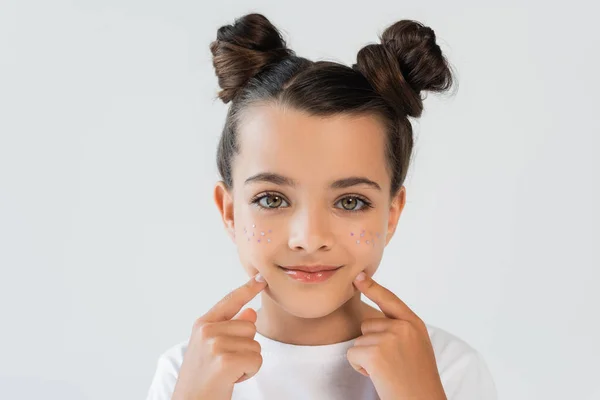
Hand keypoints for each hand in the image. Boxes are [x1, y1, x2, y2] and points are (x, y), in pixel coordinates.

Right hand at [171, 274, 267, 399]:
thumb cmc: (202, 379)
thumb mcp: (212, 349)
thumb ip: (230, 329)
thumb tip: (251, 313)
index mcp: (202, 325)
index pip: (229, 301)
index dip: (247, 289)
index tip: (260, 278)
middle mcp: (207, 331)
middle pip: (250, 327)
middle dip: (245, 348)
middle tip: (225, 364)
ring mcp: (215, 345)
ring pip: (255, 344)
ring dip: (247, 362)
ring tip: (226, 372)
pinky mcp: (225, 361)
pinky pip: (256, 359)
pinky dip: (249, 372)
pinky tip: (231, 379)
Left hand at [347, 272, 446, 399]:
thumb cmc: (418, 381)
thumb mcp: (417, 347)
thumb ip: (401, 330)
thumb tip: (372, 323)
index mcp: (415, 324)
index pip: (390, 300)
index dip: (373, 287)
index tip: (358, 276)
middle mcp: (403, 327)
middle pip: (367, 325)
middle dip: (371, 345)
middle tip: (391, 365)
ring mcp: (390, 338)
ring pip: (359, 341)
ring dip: (366, 358)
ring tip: (387, 372)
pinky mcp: (376, 353)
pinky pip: (352, 354)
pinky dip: (359, 367)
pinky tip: (378, 376)